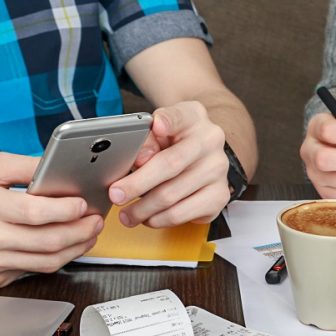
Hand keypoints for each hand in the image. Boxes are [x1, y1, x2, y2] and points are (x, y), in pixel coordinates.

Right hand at [0, 153, 103, 287]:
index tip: (84, 204)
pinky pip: (32, 271)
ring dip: (75, 249)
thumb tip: (62, 169)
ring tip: (88, 234)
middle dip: (81, 231)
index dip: (67, 210)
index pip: (37, 213)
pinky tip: (64, 246)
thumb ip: (27, 167)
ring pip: (46, 263)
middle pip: (48, 242)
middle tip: (96, 221)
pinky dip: (53, 259)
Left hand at [107, 101, 229, 227]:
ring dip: (143, 209)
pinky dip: (159, 219)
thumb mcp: (157, 131)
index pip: (180, 116)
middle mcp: (211, 142)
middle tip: (116, 195)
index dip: (168, 121)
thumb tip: (140, 160)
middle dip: (137, 184)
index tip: (157, 125)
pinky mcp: (219, 197)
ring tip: (127, 214)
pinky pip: (183, 214)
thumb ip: (146, 140)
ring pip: (173, 196)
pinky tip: (148, 217)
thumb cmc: (173, 141)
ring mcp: (218, 171)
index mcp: (194, 117)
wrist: (199, 154)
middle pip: (171, 164)